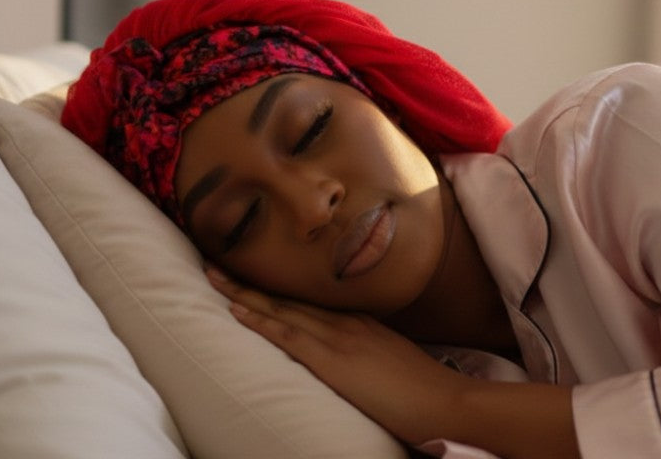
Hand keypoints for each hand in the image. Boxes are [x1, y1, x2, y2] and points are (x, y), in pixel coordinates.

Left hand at [205, 266, 470, 444]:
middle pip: (289, 295)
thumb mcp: (395, 360)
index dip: (277, 283)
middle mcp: (347, 321)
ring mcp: (339, 338)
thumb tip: (357, 358)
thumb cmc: (426, 389)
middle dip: (250, 278)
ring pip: (282, 307)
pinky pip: (288, 335)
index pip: (309, 297)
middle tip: (216, 259)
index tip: (251, 271)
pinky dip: (260, 319)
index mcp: (362, 321)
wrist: (447, 402)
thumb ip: (372, 352)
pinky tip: (237, 309)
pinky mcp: (333, 361)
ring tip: (213, 275)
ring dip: (245, 291)